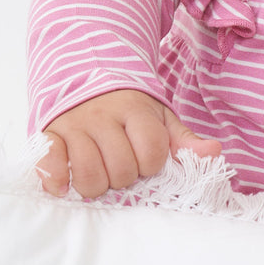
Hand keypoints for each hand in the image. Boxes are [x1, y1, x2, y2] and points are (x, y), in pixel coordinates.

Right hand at [37, 89, 220, 198]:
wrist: (88, 79)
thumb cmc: (129, 109)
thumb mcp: (160, 118)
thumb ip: (184, 140)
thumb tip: (214, 153)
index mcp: (135, 110)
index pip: (152, 151)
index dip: (152, 164)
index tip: (146, 159)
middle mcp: (103, 116)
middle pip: (122, 168)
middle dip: (126, 176)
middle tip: (122, 166)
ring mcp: (74, 125)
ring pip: (88, 174)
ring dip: (97, 184)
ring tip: (102, 173)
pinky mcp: (49, 135)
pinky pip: (49, 163)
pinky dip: (56, 179)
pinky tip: (64, 185)